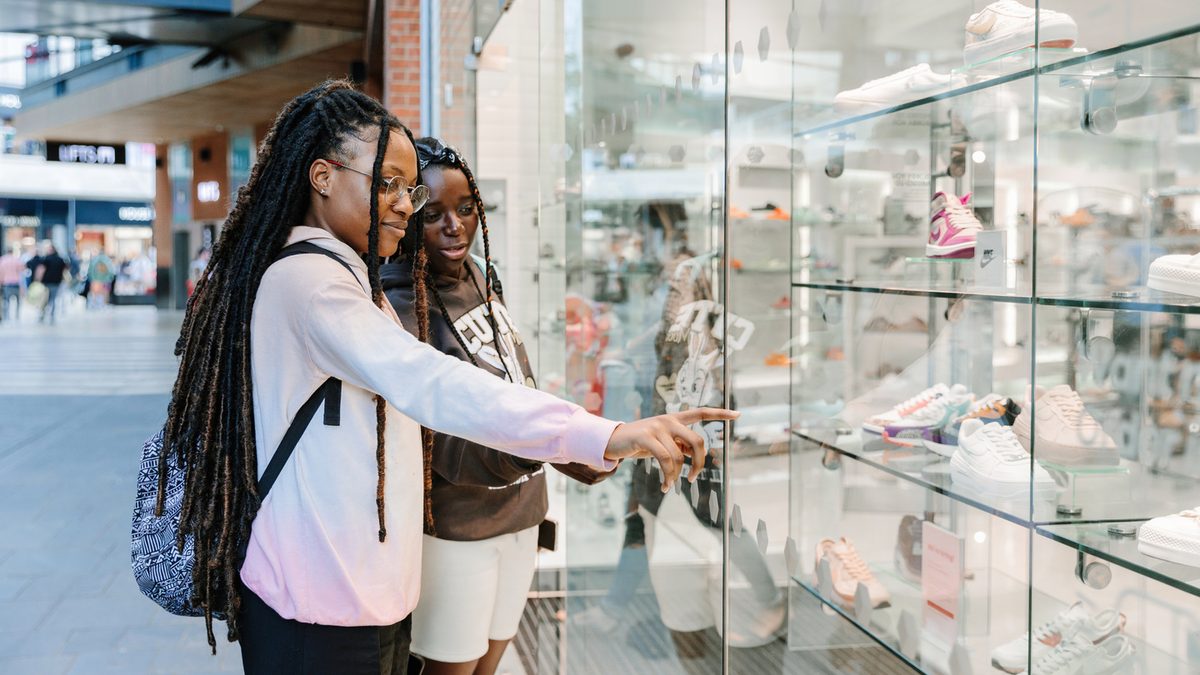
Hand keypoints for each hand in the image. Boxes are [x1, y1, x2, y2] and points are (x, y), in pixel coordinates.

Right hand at [604, 407, 738, 492]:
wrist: (613, 441)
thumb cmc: (641, 443)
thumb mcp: (663, 442)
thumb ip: (679, 445)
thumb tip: (696, 457)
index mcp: (675, 419)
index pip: (701, 412)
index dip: (720, 413)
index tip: (738, 414)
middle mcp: (669, 420)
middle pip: (698, 441)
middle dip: (700, 463)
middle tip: (693, 478)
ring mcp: (657, 427)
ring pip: (679, 457)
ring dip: (676, 476)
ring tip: (669, 485)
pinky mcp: (646, 437)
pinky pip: (665, 460)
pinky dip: (667, 476)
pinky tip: (665, 486)